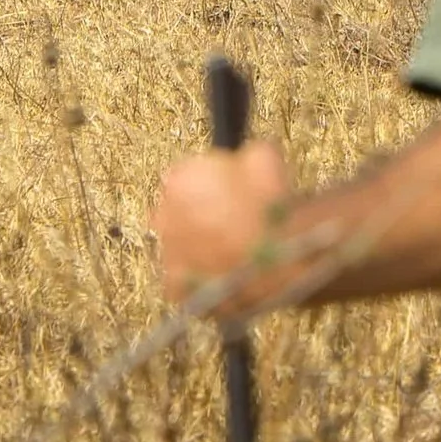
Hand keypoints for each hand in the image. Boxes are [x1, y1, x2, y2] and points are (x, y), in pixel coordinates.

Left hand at [152, 140, 292, 308]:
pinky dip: (200, 274)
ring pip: (180, 243)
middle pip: (179, 208)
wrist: (276, 261)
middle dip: (201, 211)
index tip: (232, 188)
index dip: (213, 181)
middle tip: (233, 218)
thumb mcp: (265, 158)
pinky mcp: (175, 287)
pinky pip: (184, 277)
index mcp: (180, 179)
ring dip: (198, 243)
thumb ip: (246, 154)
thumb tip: (248, 157)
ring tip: (232, 247)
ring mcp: (167, 254)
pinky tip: (224, 271)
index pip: (188, 173)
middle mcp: (163, 215)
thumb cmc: (268, 207)